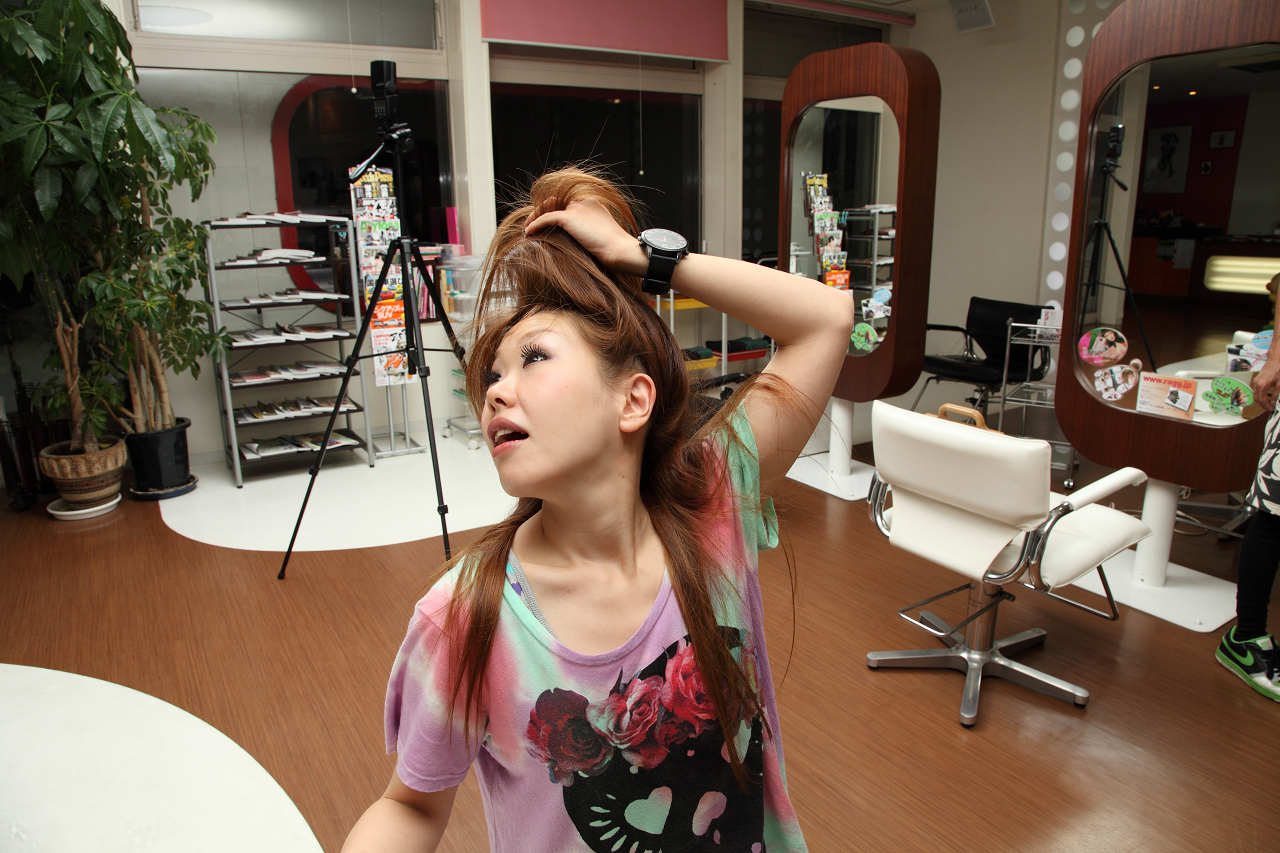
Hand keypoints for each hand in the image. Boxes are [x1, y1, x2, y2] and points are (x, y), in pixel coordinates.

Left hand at [524, 198, 646, 276]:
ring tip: (528, 230)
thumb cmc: (617, 252)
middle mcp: (584, 203)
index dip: (557, 214)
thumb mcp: (602, 240)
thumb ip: (590, 237)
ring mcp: (577, 208)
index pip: (569, 206)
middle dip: (543, 213)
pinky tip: (528, 233)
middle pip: (557, 203)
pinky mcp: (569, 217)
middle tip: (534, 227)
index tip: (549, 227)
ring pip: (548, 208)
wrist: (621, 250)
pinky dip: (535, 224)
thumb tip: (581, 249)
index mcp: (593, 206)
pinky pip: (546, 218)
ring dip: (536, 217)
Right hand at [1252, 361, 1279, 411]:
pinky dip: (1261, 394)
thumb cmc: (1278, 370)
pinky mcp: (1256, 380)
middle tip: (1269, 408)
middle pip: (1257, 399)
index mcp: (1262, 386)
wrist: (1275, 360)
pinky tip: (1268, 394)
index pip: (1262, 400)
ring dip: (1261, 400)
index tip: (1271, 409)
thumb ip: (1276, 395)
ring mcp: (1256, 382)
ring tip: (1269, 402)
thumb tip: (1273, 402)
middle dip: (1263, 405)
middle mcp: (1257, 384)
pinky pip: (1256, 390)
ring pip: (1255, 395)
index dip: (1267, 406)